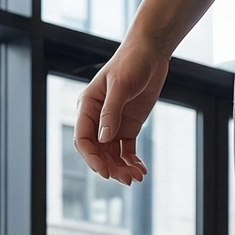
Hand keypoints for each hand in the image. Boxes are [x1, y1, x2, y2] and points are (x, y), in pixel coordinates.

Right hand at [73, 39, 170, 184]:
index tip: (105, 172)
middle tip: (128, 180)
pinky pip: (127, 150)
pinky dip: (133, 162)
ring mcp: (113, 124)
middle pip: (99, 151)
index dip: (92, 158)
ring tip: (137, 178)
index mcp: (87, 107)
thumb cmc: (131, 63)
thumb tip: (103, 138)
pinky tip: (141, 171)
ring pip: (112, 154)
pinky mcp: (128, 126)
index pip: (83, 139)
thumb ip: (111, 112)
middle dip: (111, 167)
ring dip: (122, 168)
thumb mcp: (120, 86)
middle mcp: (97, 118)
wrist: (150, 53)